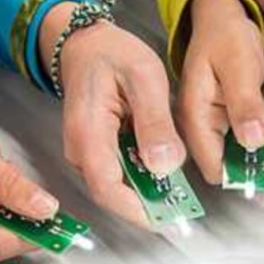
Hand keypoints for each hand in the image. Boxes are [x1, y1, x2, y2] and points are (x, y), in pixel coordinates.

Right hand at [44, 4, 186, 226]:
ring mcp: (86, 154)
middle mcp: (80, 150)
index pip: (107, 188)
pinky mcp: (96, 153)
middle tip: (183, 210)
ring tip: (180, 195)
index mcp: (88, 132)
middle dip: (147, 206)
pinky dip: (143, 179)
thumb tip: (164, 166)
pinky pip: (119, 175)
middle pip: (112, 194)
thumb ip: (155, 123)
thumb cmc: (112, 53)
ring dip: (147, 194)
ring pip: (117, 187)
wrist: (87, 44)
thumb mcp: (145, 77)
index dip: (138, 210)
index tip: (168, 219)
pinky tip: (165, 175)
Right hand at [177, 0, 263, 183]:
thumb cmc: (224, 34)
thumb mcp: (238, 65)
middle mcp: (204, 127)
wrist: (224, 14)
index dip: (244, 172)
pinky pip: (257, 134)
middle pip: (236, 164)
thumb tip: (253, 142)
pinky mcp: (233, 118)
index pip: (215, 168)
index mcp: (196, 118)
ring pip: (251, 151)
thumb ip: (244, 104)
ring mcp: (219, 124)